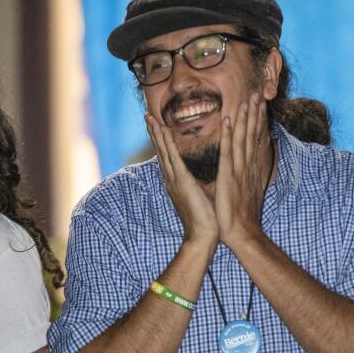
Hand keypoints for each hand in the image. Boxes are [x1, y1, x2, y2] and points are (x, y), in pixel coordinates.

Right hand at [145, 113, 217, 246]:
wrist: (203, 236)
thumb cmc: (205, 220)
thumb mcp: (200, 196)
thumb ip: (198, 184)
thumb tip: (201, 178)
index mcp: (176, 182)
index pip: (167, 157)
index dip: (162, 141)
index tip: (157, 126)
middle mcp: (171, 179)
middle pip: (161, 150)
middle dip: (154, 132)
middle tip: (147, 116)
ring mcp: (174, 180)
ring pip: (163, 150)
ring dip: (157, 133)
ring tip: (150, 118)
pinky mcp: (181, 181)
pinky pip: (173, 156)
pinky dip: (167, 142)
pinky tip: (163, 129)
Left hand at [216, 93, 272, 247]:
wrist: (242, 233)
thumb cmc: (241, 216)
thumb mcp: (245, 192)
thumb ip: (245, 177)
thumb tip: (244, 170)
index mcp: (251, 169)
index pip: (256, 141)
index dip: (258, 122)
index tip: (260, 105)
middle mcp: (249, 166)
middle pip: (253, 135)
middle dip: (256, 113)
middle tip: (258, 93)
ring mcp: (240, 170)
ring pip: (243, 138)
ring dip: (246, 118)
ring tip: (248, 99)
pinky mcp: (229, 176)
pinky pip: (228, 151)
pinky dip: (228, 134)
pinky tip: (227, 119)